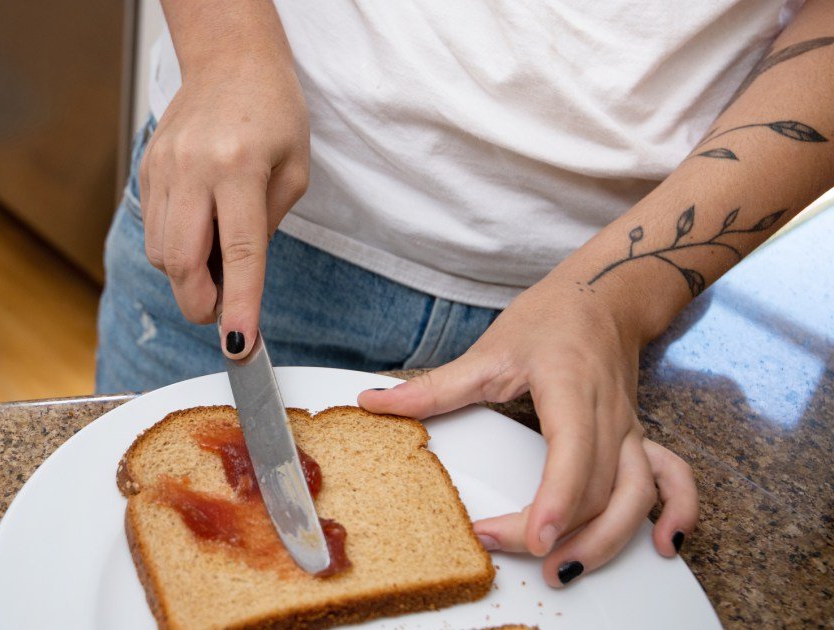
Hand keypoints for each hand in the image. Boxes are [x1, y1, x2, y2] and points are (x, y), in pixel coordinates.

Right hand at [140, 55, 308, 357]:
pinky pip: (152, 230)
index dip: (239, 305)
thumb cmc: (273, 111)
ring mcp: (162, 170)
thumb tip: (238, 279)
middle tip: (223, 312)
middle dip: (200, 303)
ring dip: (186, 276)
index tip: (239, 346)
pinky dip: (174, 249)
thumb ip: (269, 228)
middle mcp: (193, 170)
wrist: (229, 60)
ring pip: (160, 254)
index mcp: (239, 168)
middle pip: (179, 263)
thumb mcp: (295, 170)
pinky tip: (199, 232)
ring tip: (216, 259)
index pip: (240, 253)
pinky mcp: (147, 171)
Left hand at [358, 282, 697, 586]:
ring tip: (563, 570)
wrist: (604, 295)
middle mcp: (609, 414)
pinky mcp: (638, 437)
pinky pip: (672, 479)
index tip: (531, 537)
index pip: (572, 454)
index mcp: (572, 389)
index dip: (554, 501)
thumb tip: (375, 403)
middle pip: (598, 489)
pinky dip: (678, 512)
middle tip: (508, 550)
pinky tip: (663, 545)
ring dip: (607, 539)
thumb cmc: (551, 317)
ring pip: (636, 495)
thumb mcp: (488, 349)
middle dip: (559, 532)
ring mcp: (630, 429)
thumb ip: (434, 386)